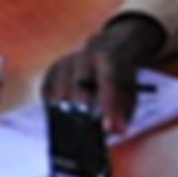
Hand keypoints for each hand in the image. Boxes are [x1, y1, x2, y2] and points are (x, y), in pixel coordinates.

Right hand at [41, 16, 166, 135]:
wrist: (110, 45)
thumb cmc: (120, 75)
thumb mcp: (130, 89)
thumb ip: (124, 110)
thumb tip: (116, 131)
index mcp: (109, 58)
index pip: (108, 82)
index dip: (108, 106)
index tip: (107, 129)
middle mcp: (85, 56)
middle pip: (78, 82)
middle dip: (80, 105)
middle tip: (81, 129)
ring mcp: (68, 60)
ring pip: (58, 83)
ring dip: (60, 105)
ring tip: (64, 125)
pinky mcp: (55, 66)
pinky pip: (47, 84)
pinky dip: (49, 100)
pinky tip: (53, 113)